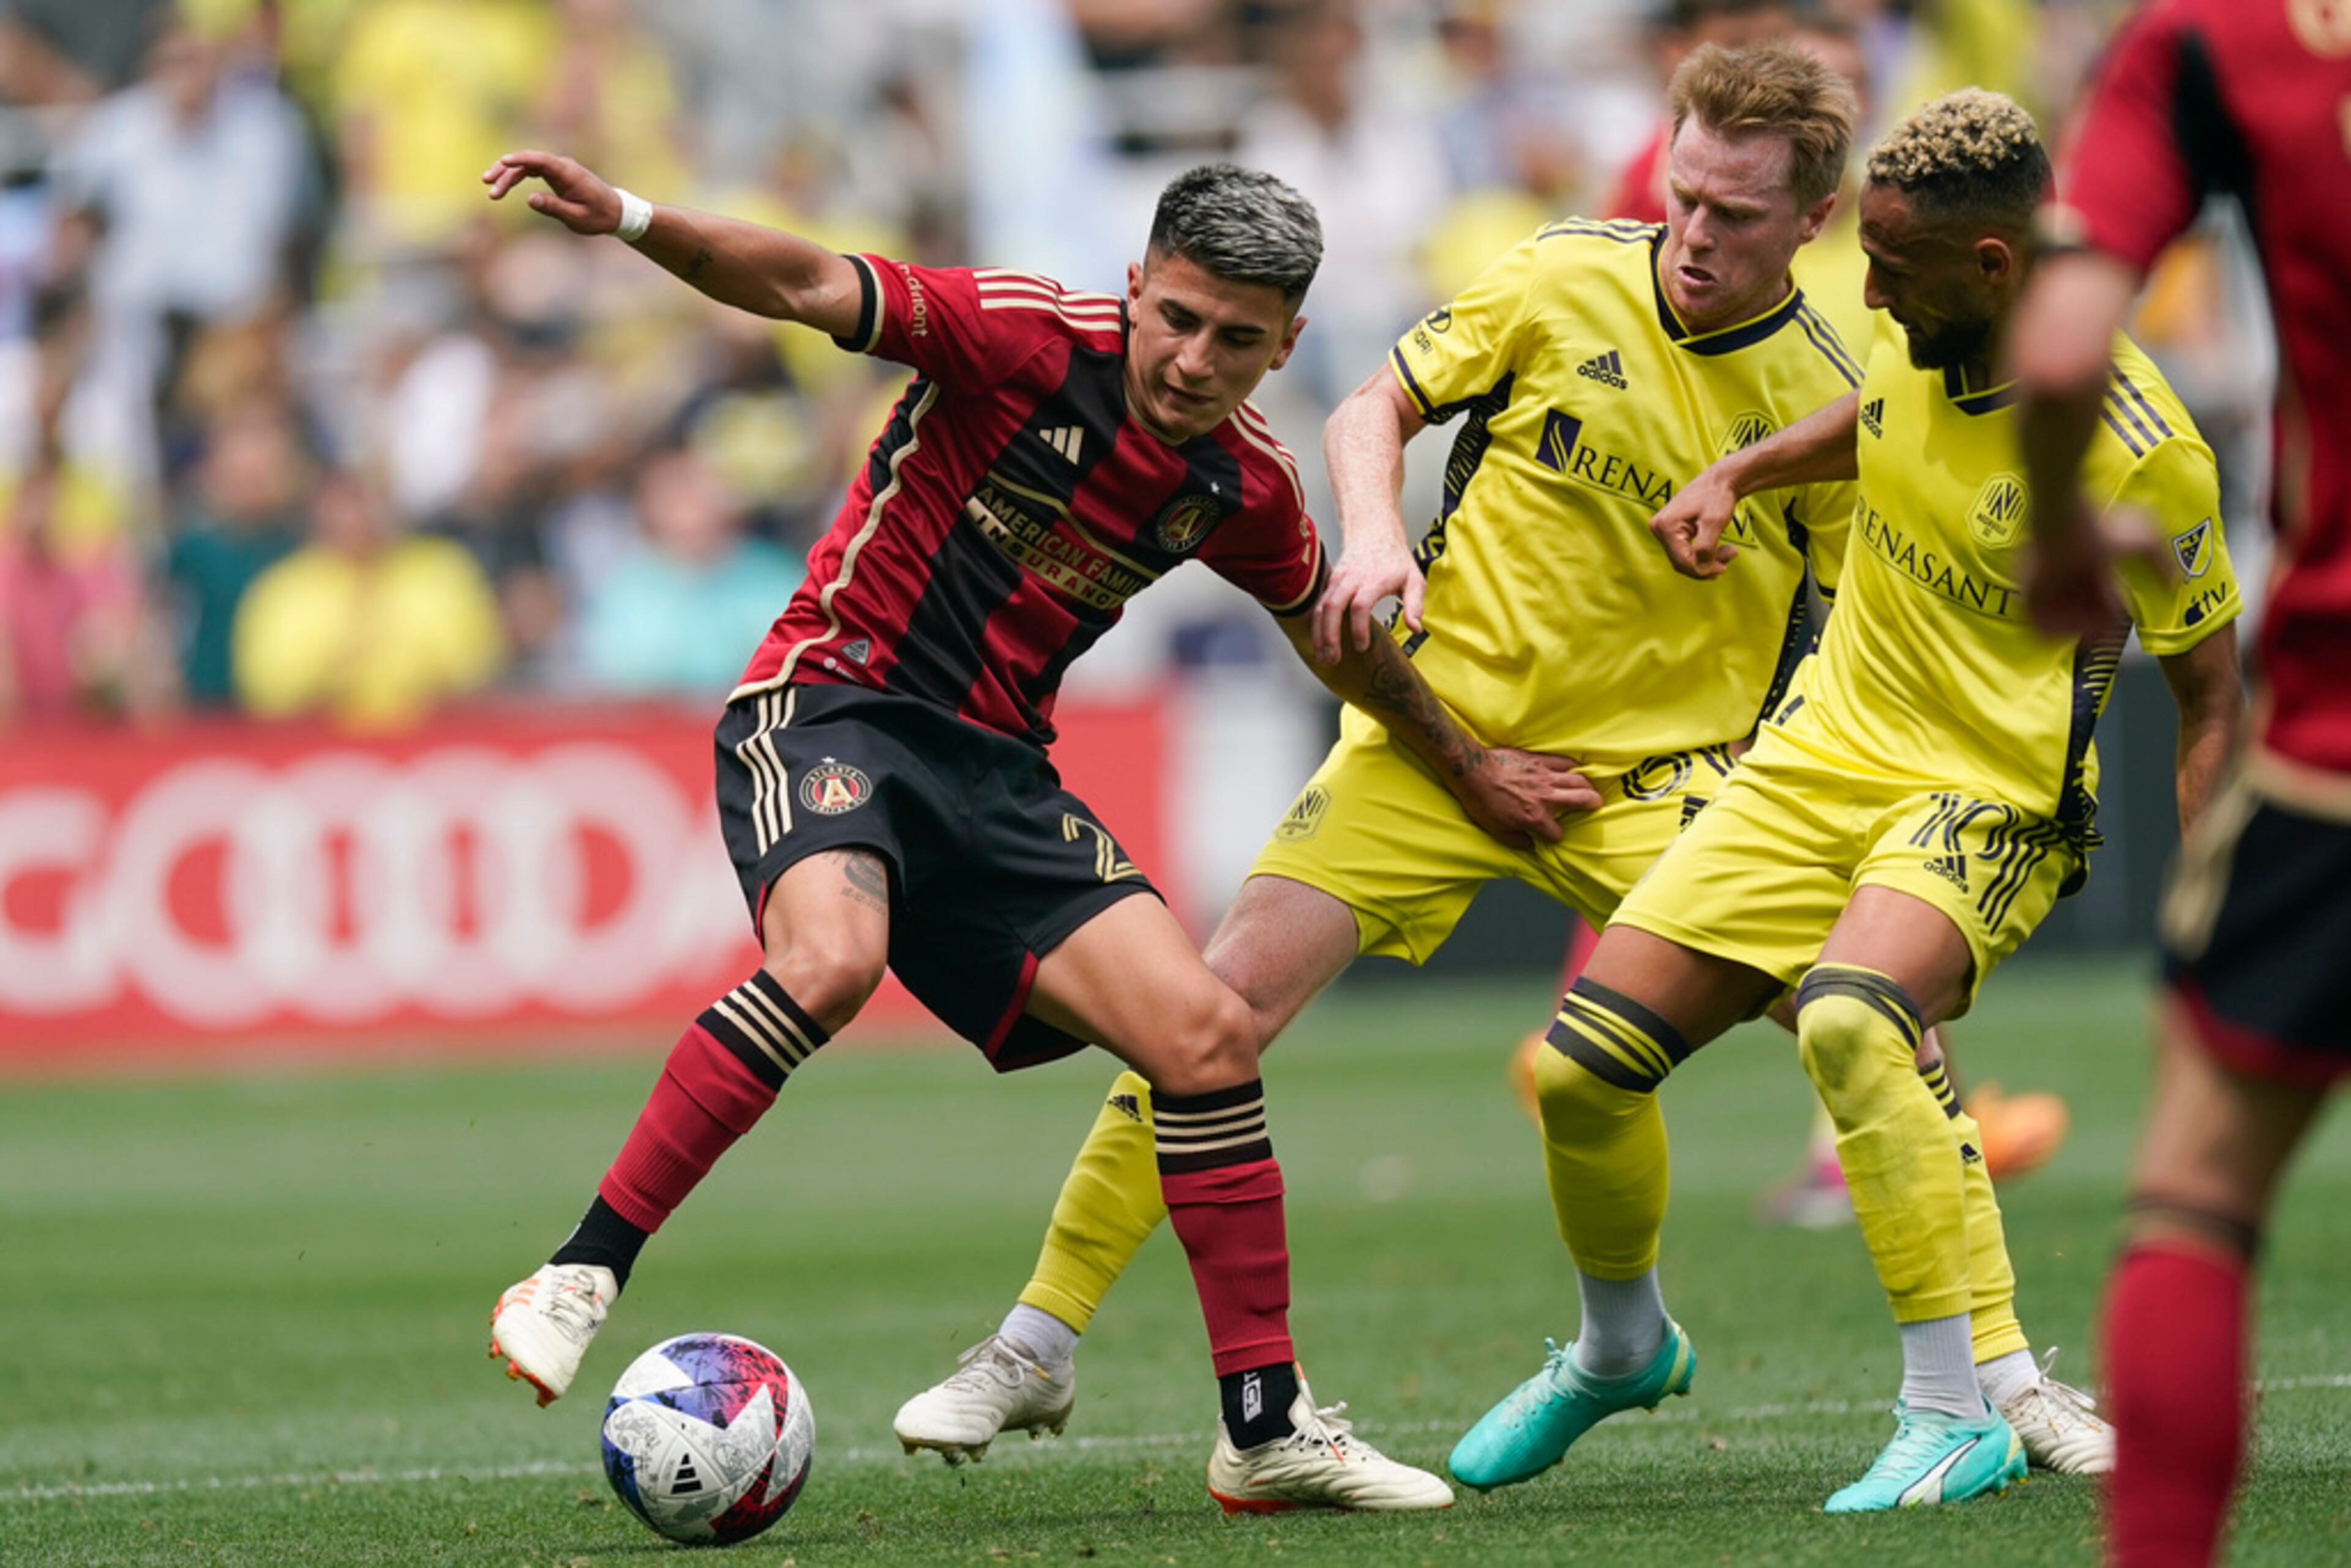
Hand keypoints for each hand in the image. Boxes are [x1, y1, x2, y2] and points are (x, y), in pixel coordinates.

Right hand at [482, 149, 620, 235]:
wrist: (616, 213)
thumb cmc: (599, 216)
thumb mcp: (577, 217)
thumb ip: (554, 207)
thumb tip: (529, 199)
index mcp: (569, 173)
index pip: (541, 160)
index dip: (520, 159)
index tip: (503, 162)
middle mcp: (562, 166)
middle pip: (528, 162)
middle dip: (506, 172)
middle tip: (488, 185)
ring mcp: (559, 169)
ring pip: (527, 166)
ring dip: (508, 175)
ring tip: (491, 190)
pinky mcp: (556, 175)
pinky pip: (532, 171)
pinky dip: (517, 176)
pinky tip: (504, 185)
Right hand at [1312, 529, 1422, 661]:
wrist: (1374, 531)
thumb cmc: (1395, 559)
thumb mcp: (1414, 578)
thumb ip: (1415, 604)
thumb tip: (1416, 628)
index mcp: (1373, 579)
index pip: (1360, 605)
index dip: (1359, 628)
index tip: (1362, 647)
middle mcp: (1351, 579)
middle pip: (1333, 607)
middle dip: (1330, 635)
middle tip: (1333, 658)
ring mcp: (1337, 580)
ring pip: (1320, 607)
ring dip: (1319, 633)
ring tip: (1323, 656)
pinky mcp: (1330, 583)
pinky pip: (1317, 605)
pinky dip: (1315, 625)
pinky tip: (1319, 643)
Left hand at [1454, 748, 1602, 849]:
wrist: (1473, 773)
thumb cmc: (1482, 802)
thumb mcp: (1496, 832)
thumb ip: (1517, 842)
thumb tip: (1531, 846)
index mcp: (1536, 818)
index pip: (1557, 833)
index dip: (1556, 837)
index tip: (1551, 835)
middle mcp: (1545, 798)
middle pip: (1582, 800)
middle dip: (1593, 804)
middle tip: (1597, 804)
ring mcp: (1545, 777)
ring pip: (1578, 780)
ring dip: (1588, 785)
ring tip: (1591, 789)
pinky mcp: (1540, 760)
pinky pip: (1564, 762)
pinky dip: (1573, 766)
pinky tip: (1575, 769)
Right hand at [1649, 465, 1742, 579]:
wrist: (1720, 479)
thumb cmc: (1718, 496)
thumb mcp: (1715, 522)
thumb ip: (1706, 548)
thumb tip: (1702, 570)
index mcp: (1665, 526)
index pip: (1682, 561)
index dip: (1703, 570)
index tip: (1725, 567)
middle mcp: (1658, 528)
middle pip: (1681, 562)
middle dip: (1706, 564)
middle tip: (1731, 555)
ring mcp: (1662, 529)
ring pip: (1684, 558)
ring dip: (1707, 559)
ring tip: (1730, 551)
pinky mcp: (1670, 530)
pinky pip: (1685, 551)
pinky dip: (1703, 553)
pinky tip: (1719, 548)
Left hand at [2024, 497, 2167, 637]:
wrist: (2063, 521)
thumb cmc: (2102, 527)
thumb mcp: (2144, 539)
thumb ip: (2160, 560)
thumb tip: (2173, 582)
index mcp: (2090, 566)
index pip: (2099, 598)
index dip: (2110, 614)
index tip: (2119, 619)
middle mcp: (2067, 577)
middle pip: (2080, 611)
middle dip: (2096, 624)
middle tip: (2106, 629)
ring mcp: (2045, 585)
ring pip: (2060, 619)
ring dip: (2078, 628)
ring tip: (2090, 630)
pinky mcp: (2026, 592)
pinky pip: (2037, 622)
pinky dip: (2056, 631)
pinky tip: (2072, 629)